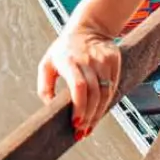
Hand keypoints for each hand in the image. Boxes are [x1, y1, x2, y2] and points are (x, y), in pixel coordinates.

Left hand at [37, 25, 121, 139]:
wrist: (89, 27)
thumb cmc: (64, 49)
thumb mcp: (47, 63)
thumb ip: (45, 86)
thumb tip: (50, 107)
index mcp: (69, 59)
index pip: (78, 85)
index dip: (79, 106)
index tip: (75, 122)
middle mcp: (88, 59)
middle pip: (93, 94)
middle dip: (88, 116)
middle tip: (81, 132)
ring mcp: (103, 59)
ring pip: (105, 93)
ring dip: (98, 114)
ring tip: (88, 128)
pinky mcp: (114, 60)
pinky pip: (112, 87)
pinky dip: (106, 103)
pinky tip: (98, 113)